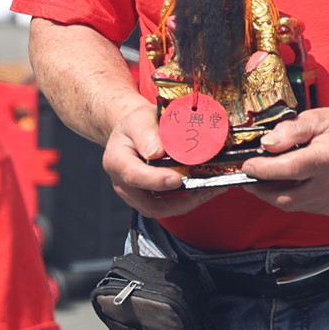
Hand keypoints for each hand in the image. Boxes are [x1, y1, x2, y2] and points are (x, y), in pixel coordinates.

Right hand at [101, 104, 225, 218]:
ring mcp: (135, 195)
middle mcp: (122, 183)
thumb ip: (147, 134)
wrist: (133, 132)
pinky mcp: (148, 200)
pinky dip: (188, 201)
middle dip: (180, 199)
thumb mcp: (140, 119)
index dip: (156, 180)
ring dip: (188, 203)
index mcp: (117, 160)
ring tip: (211, 188)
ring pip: (161, 210)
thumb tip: (158, 152)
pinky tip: (206, 189)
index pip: (133, 175)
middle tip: (205, 187)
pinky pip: (167, 207)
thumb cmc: (136, 124)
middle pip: (149, 202)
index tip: (177, 179)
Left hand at [241, 107, 328, 215]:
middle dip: (261, 189)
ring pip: (293, 205)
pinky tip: (284, 185)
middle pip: (287, 197)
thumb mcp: (316, 118)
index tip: (247, 166)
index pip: (289, 170)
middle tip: (248, 178)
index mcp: (327, 158)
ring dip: (273, 195)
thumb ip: (290, 130)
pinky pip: (303, 207)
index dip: (264, 170)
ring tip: (261, 181)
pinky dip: (289, 198)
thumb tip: (267, 144)